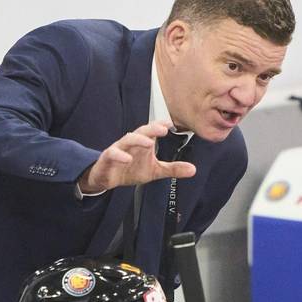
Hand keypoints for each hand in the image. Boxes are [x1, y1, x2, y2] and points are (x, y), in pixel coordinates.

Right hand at [77, 121, 196, 193]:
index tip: (171, 124)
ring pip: (127, 140)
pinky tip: (126, 158)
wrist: (107, 178)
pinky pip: (112, 154)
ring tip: (148, 142)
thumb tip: (193, 169)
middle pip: (141, 132)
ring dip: (137, 139)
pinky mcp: (107, 159)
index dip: (160, 125)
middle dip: (152, 129)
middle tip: (163, 129)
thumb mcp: (155, 170)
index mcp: (143, 143)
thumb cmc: (131, 169)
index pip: (153, 131)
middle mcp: (131, 143)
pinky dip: (119, 155)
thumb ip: (173, 169)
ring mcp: (119, 150)